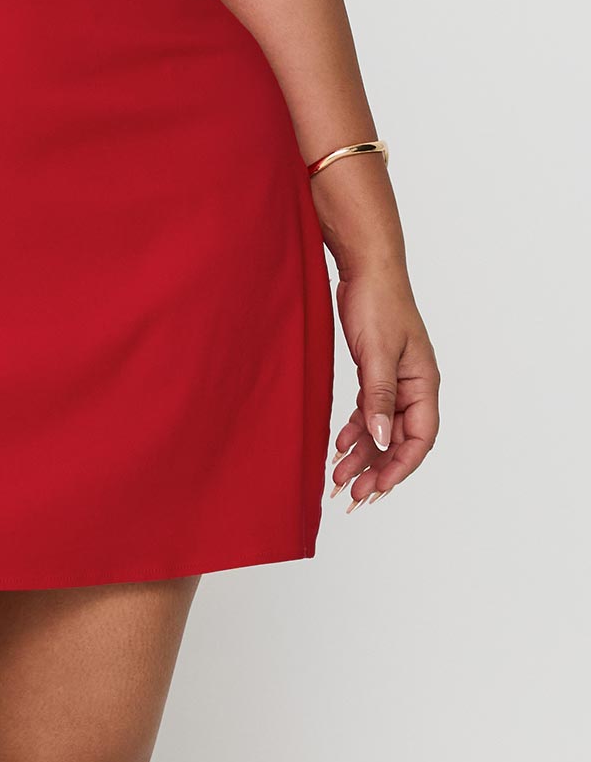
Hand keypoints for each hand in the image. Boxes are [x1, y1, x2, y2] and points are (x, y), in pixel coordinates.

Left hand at [329, 263, 439, 509]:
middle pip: (398, 440)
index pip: (419, 439)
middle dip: (376, 469)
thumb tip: (378, 441)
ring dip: (362, 454)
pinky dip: (354, 429)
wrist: (364, 266)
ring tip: (338, 478)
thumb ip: (378, 397)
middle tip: (351, 495)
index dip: (399, 468)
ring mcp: (394, 380)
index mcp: (424, 383)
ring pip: (380, 429)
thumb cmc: (378, 302)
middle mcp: (413, 386)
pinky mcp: (375, 371)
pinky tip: (339, 445)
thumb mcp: (377, 353)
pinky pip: (368, 410)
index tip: (376, 489)